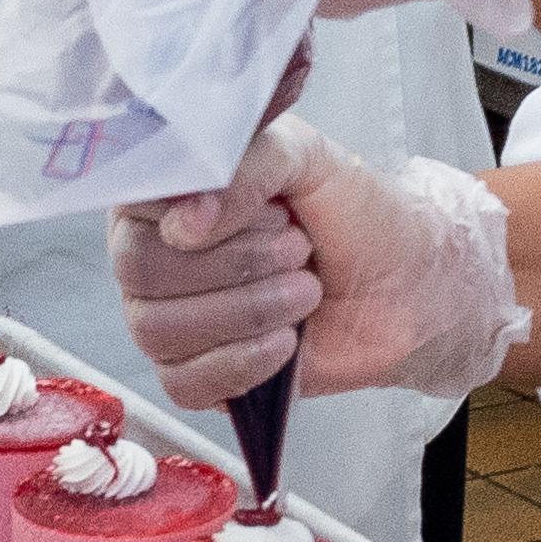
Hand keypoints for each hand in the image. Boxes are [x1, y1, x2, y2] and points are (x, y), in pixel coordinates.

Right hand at [108, 119, 524, 409]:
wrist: (407, 284)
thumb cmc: (354, 214)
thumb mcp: (308, 157)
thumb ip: (247, 165)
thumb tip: (185, 220)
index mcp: (169, 191)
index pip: (133, 204)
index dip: (198, 213)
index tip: (265, 212)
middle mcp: (154, 252)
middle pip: (140, 272)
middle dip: (237, 263)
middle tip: (298, 249)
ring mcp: (169, 315)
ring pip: (158, 330)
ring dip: (247, 311)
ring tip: (305, 291)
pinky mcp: (196, 373)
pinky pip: (182, 383)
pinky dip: (240, 364)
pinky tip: (286, 342)